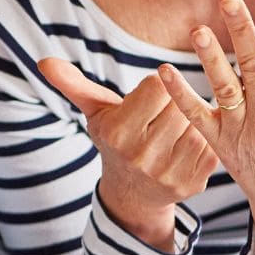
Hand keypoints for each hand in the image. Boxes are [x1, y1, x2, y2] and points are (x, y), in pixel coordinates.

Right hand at [40, 57, 217, 249]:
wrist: (132, 192)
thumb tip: (44, 62)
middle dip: (173, 103)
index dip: (155, 87)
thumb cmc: (115, 139)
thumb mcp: (95, 112)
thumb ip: (73, 85)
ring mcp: (169, 172)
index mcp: (117, 133)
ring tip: (172, 131)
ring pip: (197, 122)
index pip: (157, 85)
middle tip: (161, 117)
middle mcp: (141, 156)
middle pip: (178, 103)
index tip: (147, 99)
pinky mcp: (193, 182)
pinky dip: (203, 139)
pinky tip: (186, 145)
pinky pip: (211, 143)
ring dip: (190, 120)